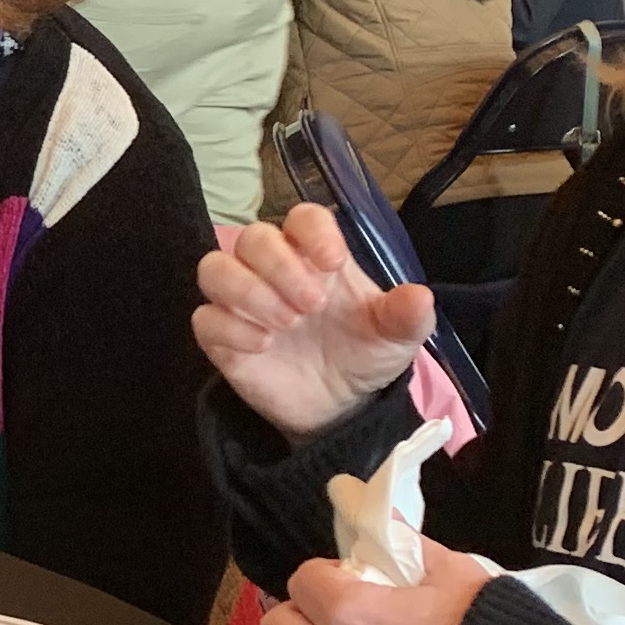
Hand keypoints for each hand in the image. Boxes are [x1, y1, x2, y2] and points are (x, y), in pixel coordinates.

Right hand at [197, 203, 436, 438]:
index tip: (332, 262)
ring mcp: (241, 302)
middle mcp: (273, 270)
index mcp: (316, 256)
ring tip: (284, 324)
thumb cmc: (364, 355)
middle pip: (252, 237)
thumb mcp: (396, 338)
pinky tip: (262, 348)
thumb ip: (407, 317)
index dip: (311, 231)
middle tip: (310, 306)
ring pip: (214, 268)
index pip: (302, 217)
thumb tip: (420, 297)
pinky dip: (230, 329)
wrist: (339, 406)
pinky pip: (204, 319)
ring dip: (246, 291)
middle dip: (279, 267)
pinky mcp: (220, 337)